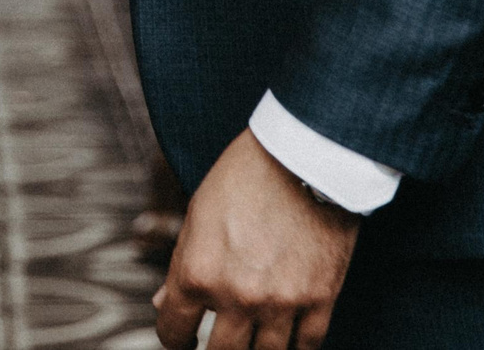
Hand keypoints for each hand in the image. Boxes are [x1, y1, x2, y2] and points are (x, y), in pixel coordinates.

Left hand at [154, 129, 359, 349]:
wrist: (304, 154)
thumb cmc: (243, 178)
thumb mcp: (197, 216)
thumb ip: (180, 266)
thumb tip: (163, 305)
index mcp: (197, 273)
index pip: (174, 333)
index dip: (174, 338)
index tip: (183, 340)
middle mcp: (236, 296)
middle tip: (217, 345)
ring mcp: (280, 302)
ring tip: (253, 339)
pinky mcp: (320, 299)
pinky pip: (306, 346)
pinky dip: (295, 347)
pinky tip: (286, 339)